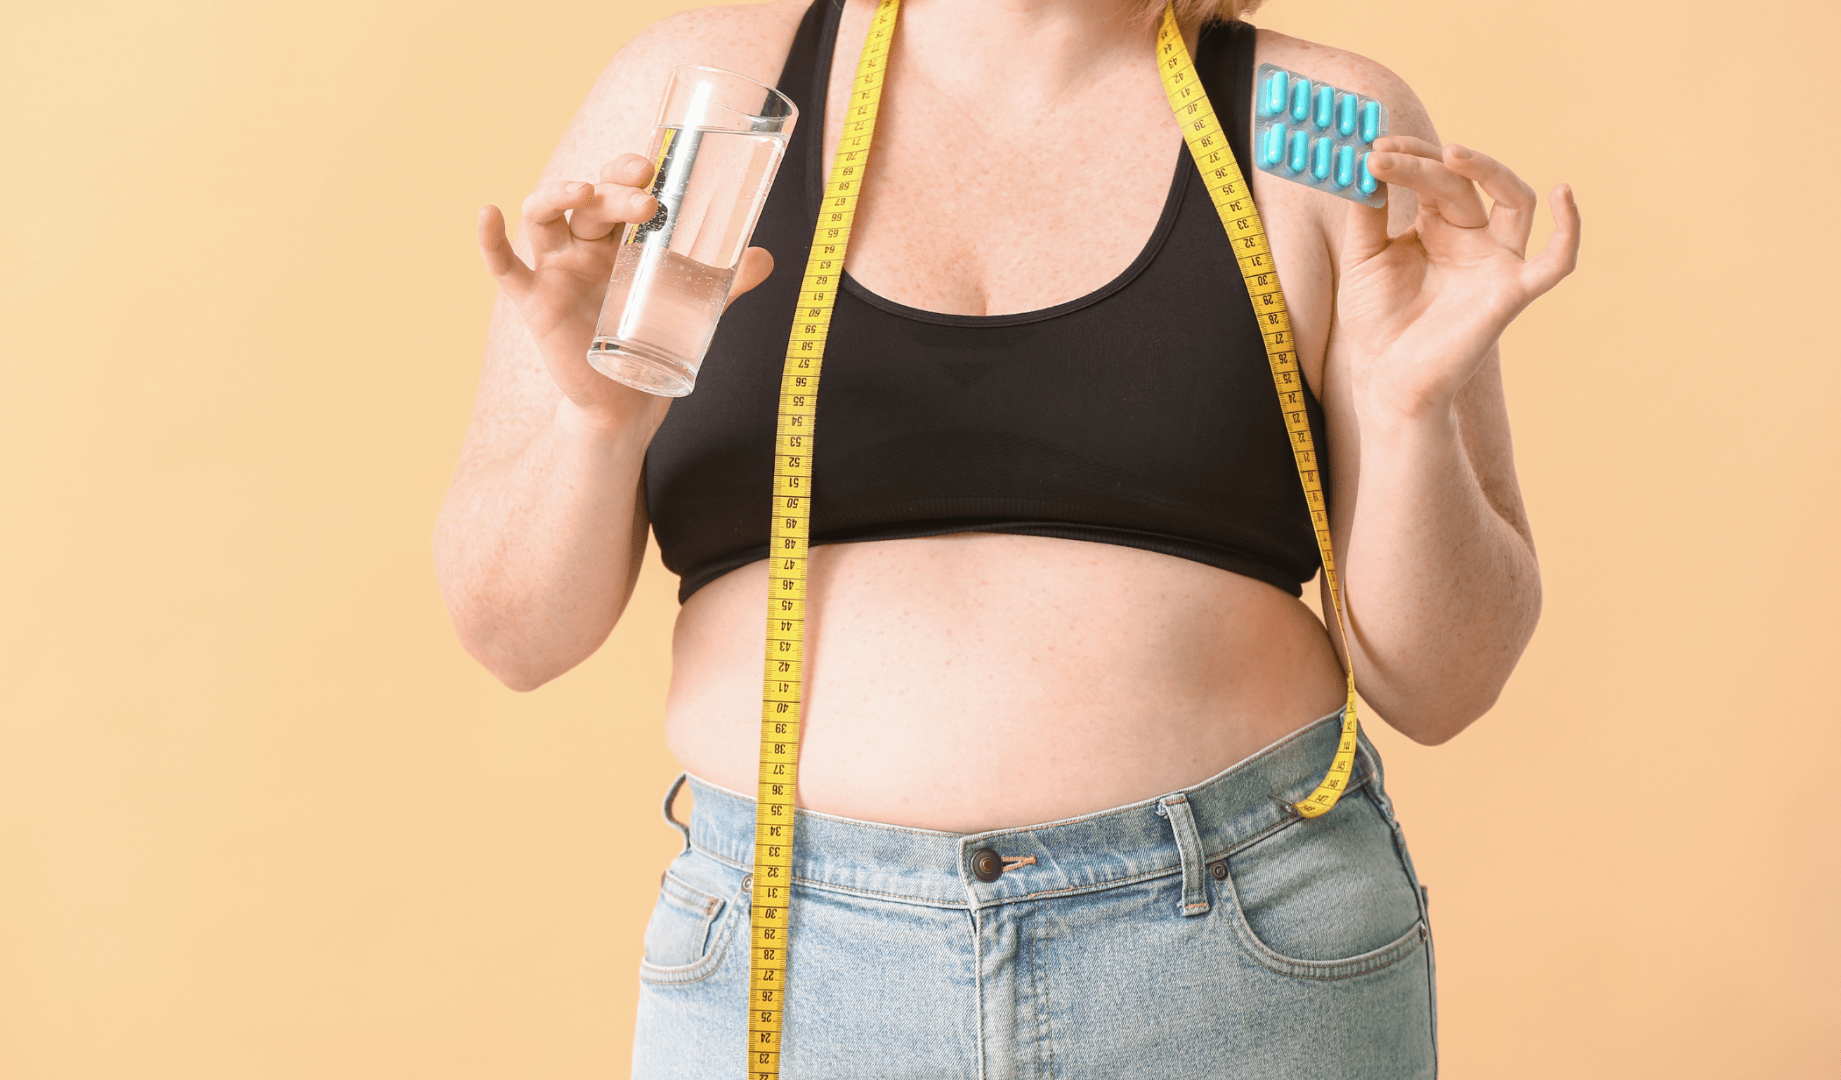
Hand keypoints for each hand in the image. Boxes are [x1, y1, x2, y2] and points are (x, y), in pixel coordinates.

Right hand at [478, 154, 775, 424]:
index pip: (619, 187)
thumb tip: (765, 256)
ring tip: (584, 190)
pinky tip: (488, 212)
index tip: (656, 166)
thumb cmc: (657, 344)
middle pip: (589, 200)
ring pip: (546, 217)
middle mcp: (585, 245)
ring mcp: (557, 270)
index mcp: (621, 237)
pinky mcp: (537, 302)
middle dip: (614, 189)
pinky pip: (505, 268)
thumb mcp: (695, 309)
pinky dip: (491, 241)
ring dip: (559, 193)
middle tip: (647, 198)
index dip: (630, 170)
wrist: (629, 403)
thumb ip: (726, 282)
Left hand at [1335, 137, 1580, 421]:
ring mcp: (1496, 263)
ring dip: (1489, 169)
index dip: (1409, 156)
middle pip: (1462, 184)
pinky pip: (1556, 262)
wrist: (1385, 379)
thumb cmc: (1376, 322)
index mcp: (1439, 227)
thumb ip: (1367, 212)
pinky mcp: (1512, 293)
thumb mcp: (1364, 257)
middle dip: (1424, 164)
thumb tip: (1365, 161)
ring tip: (1450, 153)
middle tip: (1385, 154)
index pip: (1435, 175)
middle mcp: (1473, 238)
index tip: (1373, 146)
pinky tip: (1564, 193)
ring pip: (1515, 200)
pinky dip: (1570, 230)